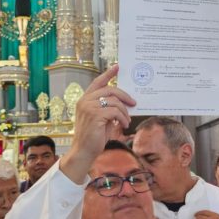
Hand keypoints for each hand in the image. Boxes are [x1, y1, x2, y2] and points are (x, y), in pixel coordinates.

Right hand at [60, 65, 135, 183]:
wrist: (84, 152)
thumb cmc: (93, 137)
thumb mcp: (102, 119)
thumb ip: (109, 108)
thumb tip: (125, 102)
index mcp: (85, 100)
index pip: (97, 82)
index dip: (108, 74)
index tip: (117, 67)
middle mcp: (85, 101)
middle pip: (110, 90)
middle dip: (124, 96)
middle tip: (134, 103)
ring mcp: (89, 107)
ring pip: (114, 101)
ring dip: (124, 111)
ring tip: (126, 121)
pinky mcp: (95, 115)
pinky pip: (115, 111)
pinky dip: (123, 118)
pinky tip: (123, 125)